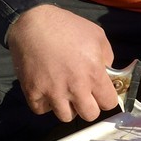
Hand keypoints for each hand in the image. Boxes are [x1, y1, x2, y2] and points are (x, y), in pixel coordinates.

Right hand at [8, 5, 119, 122]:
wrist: (33, 24)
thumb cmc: (68, 27)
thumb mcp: (98, 36)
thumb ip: (107, 58)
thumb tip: (108, 75)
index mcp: (94, 73)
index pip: (109, 103)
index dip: (107, 98)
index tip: (102, 92)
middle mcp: (74, 87)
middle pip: (90, 115)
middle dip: (90, 106)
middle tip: (85, 94)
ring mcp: (52, 92)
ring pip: (66, 117)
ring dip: (68, 107)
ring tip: (66, 93)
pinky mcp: (32, 93)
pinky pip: (42, 111)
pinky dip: (46, 104)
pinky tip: (48, 91)